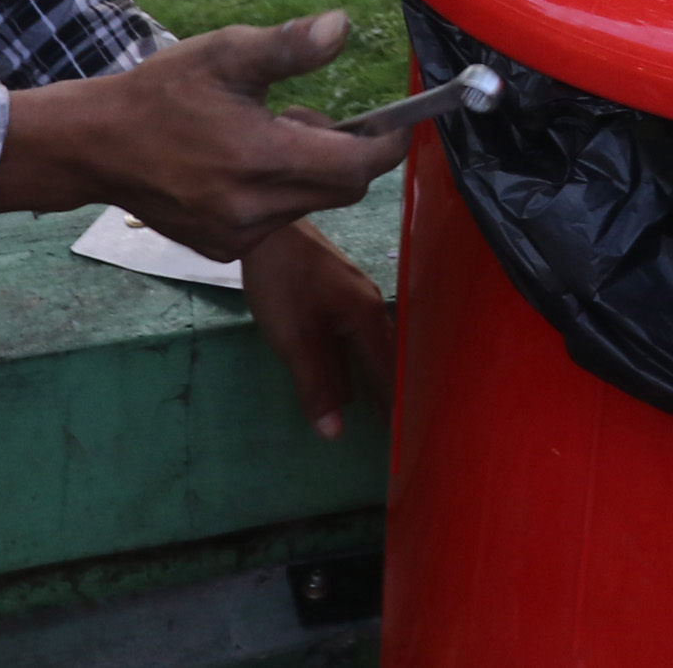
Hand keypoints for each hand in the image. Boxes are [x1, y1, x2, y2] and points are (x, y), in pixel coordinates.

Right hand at [0, 12, 407, 256]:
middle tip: (305, 117)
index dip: (385, 144)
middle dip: (343, 154)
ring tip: (263, 137)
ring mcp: (237, 236)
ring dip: (307, 174)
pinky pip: (275, 224)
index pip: (357, 165)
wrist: (97, 146)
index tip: (393, 123)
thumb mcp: (225, 54)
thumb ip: (289, 46)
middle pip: (340, 189)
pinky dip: (276, 196)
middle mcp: (256, 208)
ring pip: (308, 207)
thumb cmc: (162, 92)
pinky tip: (239, 168)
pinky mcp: (220, 250)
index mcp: (264, 158)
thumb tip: (342, 28)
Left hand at [242, 222, 393, 439]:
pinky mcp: (342, 293)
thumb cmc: (282, 283)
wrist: (267, 229)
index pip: (390, 376)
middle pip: (388, 361)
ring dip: (374, 379)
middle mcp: (371, 307)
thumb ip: (316, 386)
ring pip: (372, 348)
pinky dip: (359, 361)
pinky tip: (350, 374)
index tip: (406, 442)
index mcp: (367, 319)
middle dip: (391, 396)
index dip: (395, 410)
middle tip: (396, 433)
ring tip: (379, 412)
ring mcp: (358, 297)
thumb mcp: (293, 340)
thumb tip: (334, 434)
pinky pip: (359, 336)